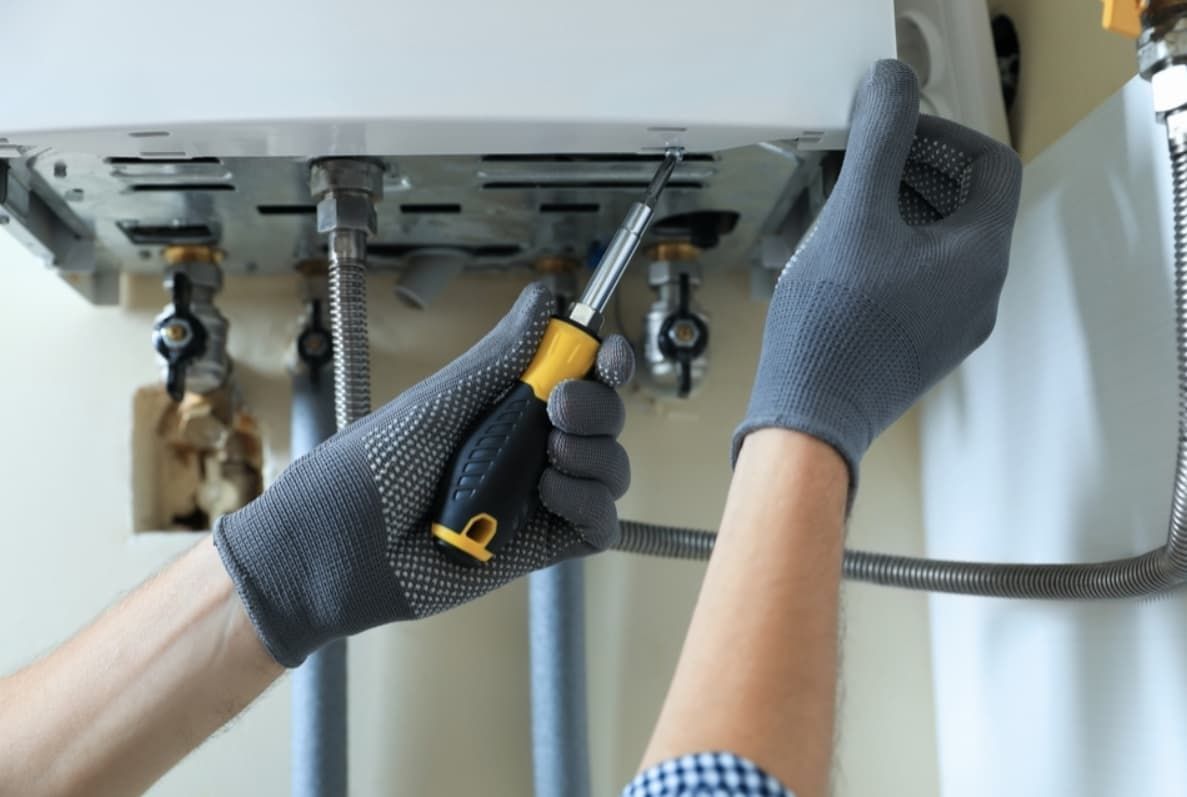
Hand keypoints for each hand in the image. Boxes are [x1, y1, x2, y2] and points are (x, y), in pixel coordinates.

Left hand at [214, 284, 633, 665]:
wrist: (337, 549)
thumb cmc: (368, 469)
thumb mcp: (436, 402)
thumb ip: (498, 358)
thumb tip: (545, 299)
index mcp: (504, 404)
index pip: (577, 375)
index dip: (604, 362)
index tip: (606, 356)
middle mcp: (527, 446)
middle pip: (604, 418)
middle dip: (597, 406)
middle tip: (557, 407)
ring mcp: (537, 497)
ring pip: (610, 469)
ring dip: (595, 455)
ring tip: (548, 458)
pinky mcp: (542, 544)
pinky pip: (599, 523)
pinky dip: (590, 504)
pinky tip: (550, 495)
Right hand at [733, 59, 1021, 491]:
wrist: (811, 417)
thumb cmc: (833, 327)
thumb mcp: (853, 215)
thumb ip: (879, 141)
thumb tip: (891, 87)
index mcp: (981, 255)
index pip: (992, 165)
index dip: (946, 135)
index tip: (896, 135)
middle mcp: (981, 292)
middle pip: (968, 203)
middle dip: (916, 172)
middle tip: (864, 167)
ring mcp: (955, 325)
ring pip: (943, 244)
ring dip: (902, 212)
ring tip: (846, 212)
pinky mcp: (925, 347)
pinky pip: (923, 281)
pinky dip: (893, 254)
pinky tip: (844, 262)